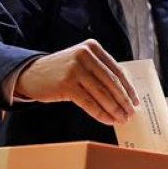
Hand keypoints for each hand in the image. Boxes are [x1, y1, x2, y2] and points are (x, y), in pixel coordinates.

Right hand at [14, 40, 138, 125]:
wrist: (31, 73)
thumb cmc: (62, 71)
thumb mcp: (82, 63)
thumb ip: (101, 72)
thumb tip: (125, 94)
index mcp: (93, 47)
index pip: (117, 70)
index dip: (128, 88)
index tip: (136, 101)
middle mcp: (85, 55)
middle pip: (111, 82)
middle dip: (124, 100)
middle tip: (131, 114)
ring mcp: (75, 68)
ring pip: (102, 93)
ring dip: (114, 109)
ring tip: (122, 119)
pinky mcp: (66, 84)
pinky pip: (89, 102)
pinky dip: (100, 113)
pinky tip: (108, 120)